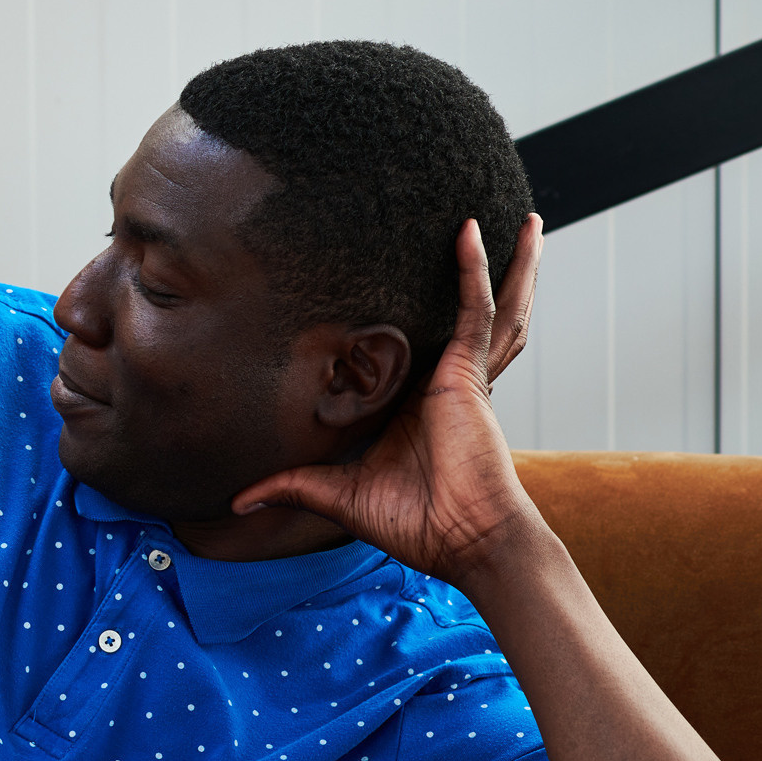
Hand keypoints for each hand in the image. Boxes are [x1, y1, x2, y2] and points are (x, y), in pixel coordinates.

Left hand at [232, 213, 545, 586]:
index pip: (424, 343)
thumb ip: (290, 487)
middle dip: (492, 272)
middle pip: (477, 313)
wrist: (462, 540)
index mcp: (421, 402)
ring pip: (494, 304)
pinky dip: (474, 270)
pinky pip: (474, 309)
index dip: (427, 311)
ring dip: (508, 261)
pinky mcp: (468, 374)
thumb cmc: (414, 523)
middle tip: (485, 225)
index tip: (410, 275)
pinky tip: (469, 233)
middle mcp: (448, 381)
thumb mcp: (336, 495)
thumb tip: (238, 502)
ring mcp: (464, 374)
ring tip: (524, 220)